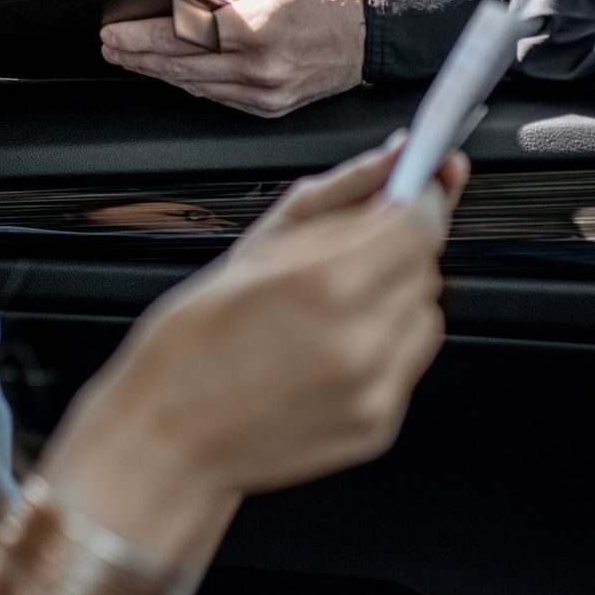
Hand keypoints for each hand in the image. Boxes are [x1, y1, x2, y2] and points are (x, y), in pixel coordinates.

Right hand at [37, 137, 468, 561]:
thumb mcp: (258, 244)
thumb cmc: (193, 341)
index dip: (424, 197)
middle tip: (345, 253)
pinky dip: (383, 348)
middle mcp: (361, 340)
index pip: (420, 221)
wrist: (168, 439)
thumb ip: (341, 191)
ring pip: (425, 315)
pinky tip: (329, 349)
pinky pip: (407, 365)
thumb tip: (397, 154)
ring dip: (395, 299)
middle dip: (398, 248)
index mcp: (327, 282)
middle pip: (426, 266)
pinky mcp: (378, 427)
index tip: (417, 187)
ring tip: (331, 309)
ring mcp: (374, 390)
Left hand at [100, 0, 365, 116]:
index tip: (113, 32)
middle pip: (180, 66)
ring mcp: (266, 92)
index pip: (180, 35)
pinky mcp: (272, 107)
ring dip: (159, 72)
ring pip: (195, 86)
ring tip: (132, 59)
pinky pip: (219, 98)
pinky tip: (172, 73)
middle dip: (139, 56)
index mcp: (254, 27)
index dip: (140, 36)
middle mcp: (258, 67)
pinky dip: (191, 84)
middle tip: (111, 46)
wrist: (370, 26)